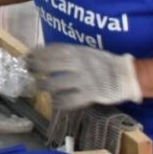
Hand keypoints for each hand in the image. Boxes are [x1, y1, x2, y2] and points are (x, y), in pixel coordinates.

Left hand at [27, 44, 142, 110]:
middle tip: (28, 72)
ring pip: (55, 84)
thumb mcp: (85, 52)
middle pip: (49, 66)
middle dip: (36, 69)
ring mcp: (83, 80)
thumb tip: (43, 53)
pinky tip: (55, 102)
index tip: (27, 56)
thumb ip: (68, 53)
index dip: (37, 54)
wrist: (126, 75)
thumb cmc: (102, 63)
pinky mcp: (89, 94)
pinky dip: (60, 102)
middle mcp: (78, 64)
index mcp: (77, 52)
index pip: (51, 51)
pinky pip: (69, 100)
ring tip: (39, 87)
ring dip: (44, 86)